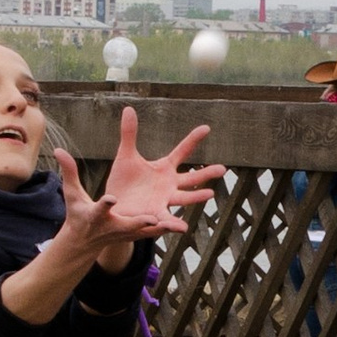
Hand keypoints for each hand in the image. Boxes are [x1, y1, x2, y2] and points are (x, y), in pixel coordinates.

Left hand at [60, 111, 223, 254]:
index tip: (206, 128)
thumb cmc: (123, 181)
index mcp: (164, 169)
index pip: (182, 151)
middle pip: (192, 178)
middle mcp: (169, 185)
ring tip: (210, 194)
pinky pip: (166, 219)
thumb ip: (129, 134)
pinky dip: (174, 224)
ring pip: (184, 198)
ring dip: (196, 197)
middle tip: (223, 169)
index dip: (193, 140)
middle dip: (206, 173)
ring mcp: (164, 200)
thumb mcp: (125, 155)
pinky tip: (183, 228)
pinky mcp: (154, 214)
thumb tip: (129, 108)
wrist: (113, 205)